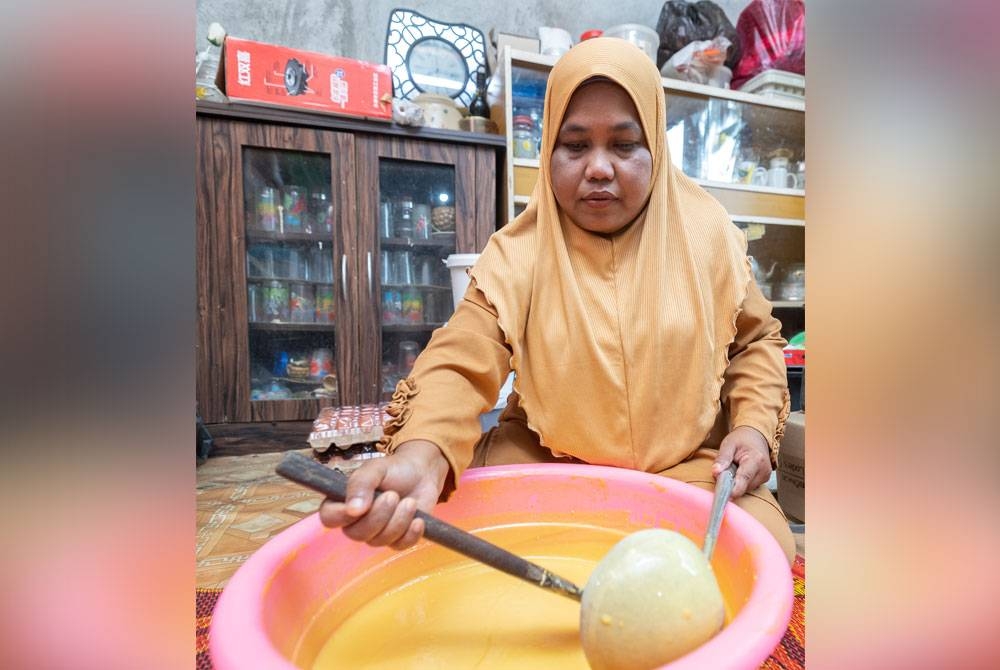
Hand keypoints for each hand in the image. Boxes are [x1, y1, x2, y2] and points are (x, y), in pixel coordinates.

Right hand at [318, 440, 449, 549]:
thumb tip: (352, 509)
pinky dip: (411, 533)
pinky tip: (419, 519)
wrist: (422, 473)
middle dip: (378, 516)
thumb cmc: (394, 469)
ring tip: (410, 502)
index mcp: (344, 502)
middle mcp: (356, 521)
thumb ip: (360, 483)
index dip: (342, 516)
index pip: (329, 518)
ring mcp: (376, 532)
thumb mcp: (375, 468)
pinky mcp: (397, 539)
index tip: (361, 506)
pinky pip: (399, 546)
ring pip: (379, 541)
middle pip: (356, 534)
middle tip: (393, 495)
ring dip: (398, 520)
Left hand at [712, 426, 770, 498]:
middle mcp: (764, 470)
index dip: (735, 489)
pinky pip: (749, 487)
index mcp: (756, 459)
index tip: (726, 497)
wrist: (755, 436)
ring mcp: (765, 476)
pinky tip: (738, 473)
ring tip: (732, 470)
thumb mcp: (728, 444)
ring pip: (746, 488)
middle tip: (723, 473)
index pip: (744, 478)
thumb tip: (716, 472)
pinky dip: (741, 483)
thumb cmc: (741, 439)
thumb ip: (722, 458)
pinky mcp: (764, 480)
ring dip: (736, 483)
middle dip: (731, 484)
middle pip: (744, 486)